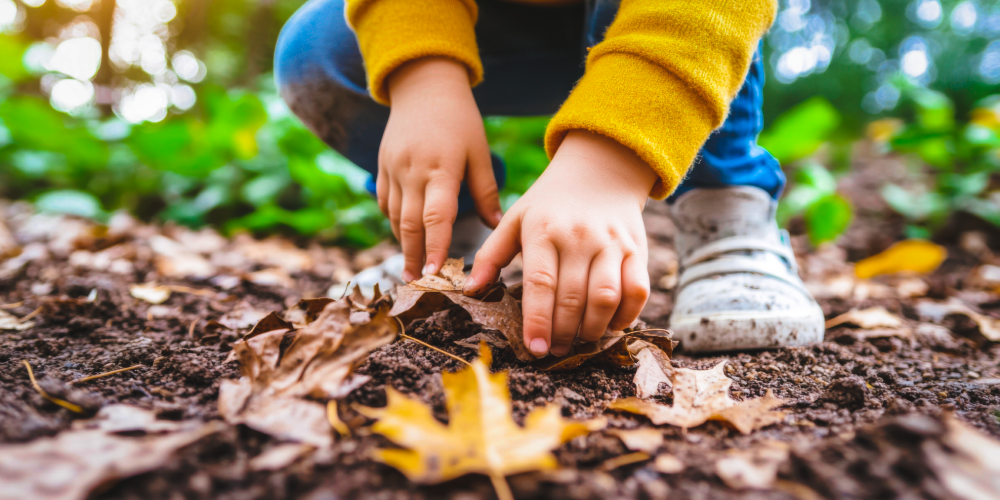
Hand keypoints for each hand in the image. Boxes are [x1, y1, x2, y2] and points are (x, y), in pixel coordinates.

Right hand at [380, 57, 502, 280]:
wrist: (424, 87)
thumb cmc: (460, 120)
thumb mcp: (480, 151)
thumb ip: (486, 190)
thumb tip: (496, 226)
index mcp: (441, 168)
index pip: (437, 216)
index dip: (435, 246)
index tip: (435, 272)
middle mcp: (413, 171)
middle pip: (410, 223)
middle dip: (414, 256)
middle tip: (418, 283)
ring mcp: (393, 169)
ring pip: (395, 216)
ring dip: (403, 243)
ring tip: (412, 268)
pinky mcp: (382, 166)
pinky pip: (385, 202)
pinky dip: (394, 221)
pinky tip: (404, 235)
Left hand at [465, 131, 656, 356]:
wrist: (601, 168)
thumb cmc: (550, 203)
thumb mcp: (516, 219)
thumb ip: (492, 254)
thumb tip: (471, 290)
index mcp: (543, 230)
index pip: (540, 283)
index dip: (537, 320)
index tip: (534, 348)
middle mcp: (579, 237)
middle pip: (572, 297)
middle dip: (562, 333)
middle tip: (554, 350)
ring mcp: (612, 243)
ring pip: (606, 297)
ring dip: (593, 329)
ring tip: (579, 340)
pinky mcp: (637, 249)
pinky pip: (637, 290)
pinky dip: (626, 315)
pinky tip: (610, 325)